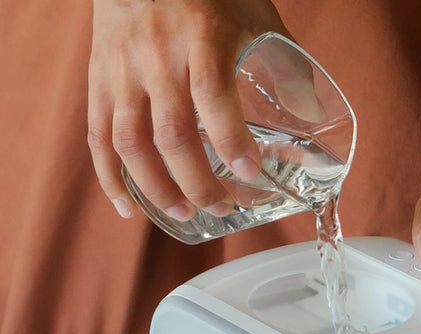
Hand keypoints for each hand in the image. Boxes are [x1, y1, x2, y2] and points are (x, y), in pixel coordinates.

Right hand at [88, 0, 286, 219]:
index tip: (249, 172)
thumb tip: (311, 114)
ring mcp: (122, 69)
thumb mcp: (254, 13)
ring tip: (182, 214)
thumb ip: (284, 63)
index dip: (231, 141)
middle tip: (220, 206)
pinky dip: (109, 176)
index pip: (213, 96)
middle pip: (171, 134)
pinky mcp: (99, 78)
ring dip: (156, 188)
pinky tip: (127, 206)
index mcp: (200, 37)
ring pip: (130, 142)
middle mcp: (156, 56)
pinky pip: (97, 134)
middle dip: (197, 182)